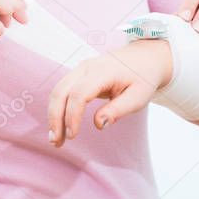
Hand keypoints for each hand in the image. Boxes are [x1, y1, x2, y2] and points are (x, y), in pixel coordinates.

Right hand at [47, 41, 172, 146]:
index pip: (79, 94)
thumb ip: (118, 110)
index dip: (72, 116)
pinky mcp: (79, 74)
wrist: (145, 57)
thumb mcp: (138, 96)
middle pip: (61, 91)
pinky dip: (58, 108)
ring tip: (56, 139)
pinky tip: (60, 125)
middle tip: (56, 142)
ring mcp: (81, 69)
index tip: (72, 136)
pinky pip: (62, 90)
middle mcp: (87, 67)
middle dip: (55, 118)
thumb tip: (98, 124)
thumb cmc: (143, 77)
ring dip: (53, 115)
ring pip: (58, 91)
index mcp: (103, 72)